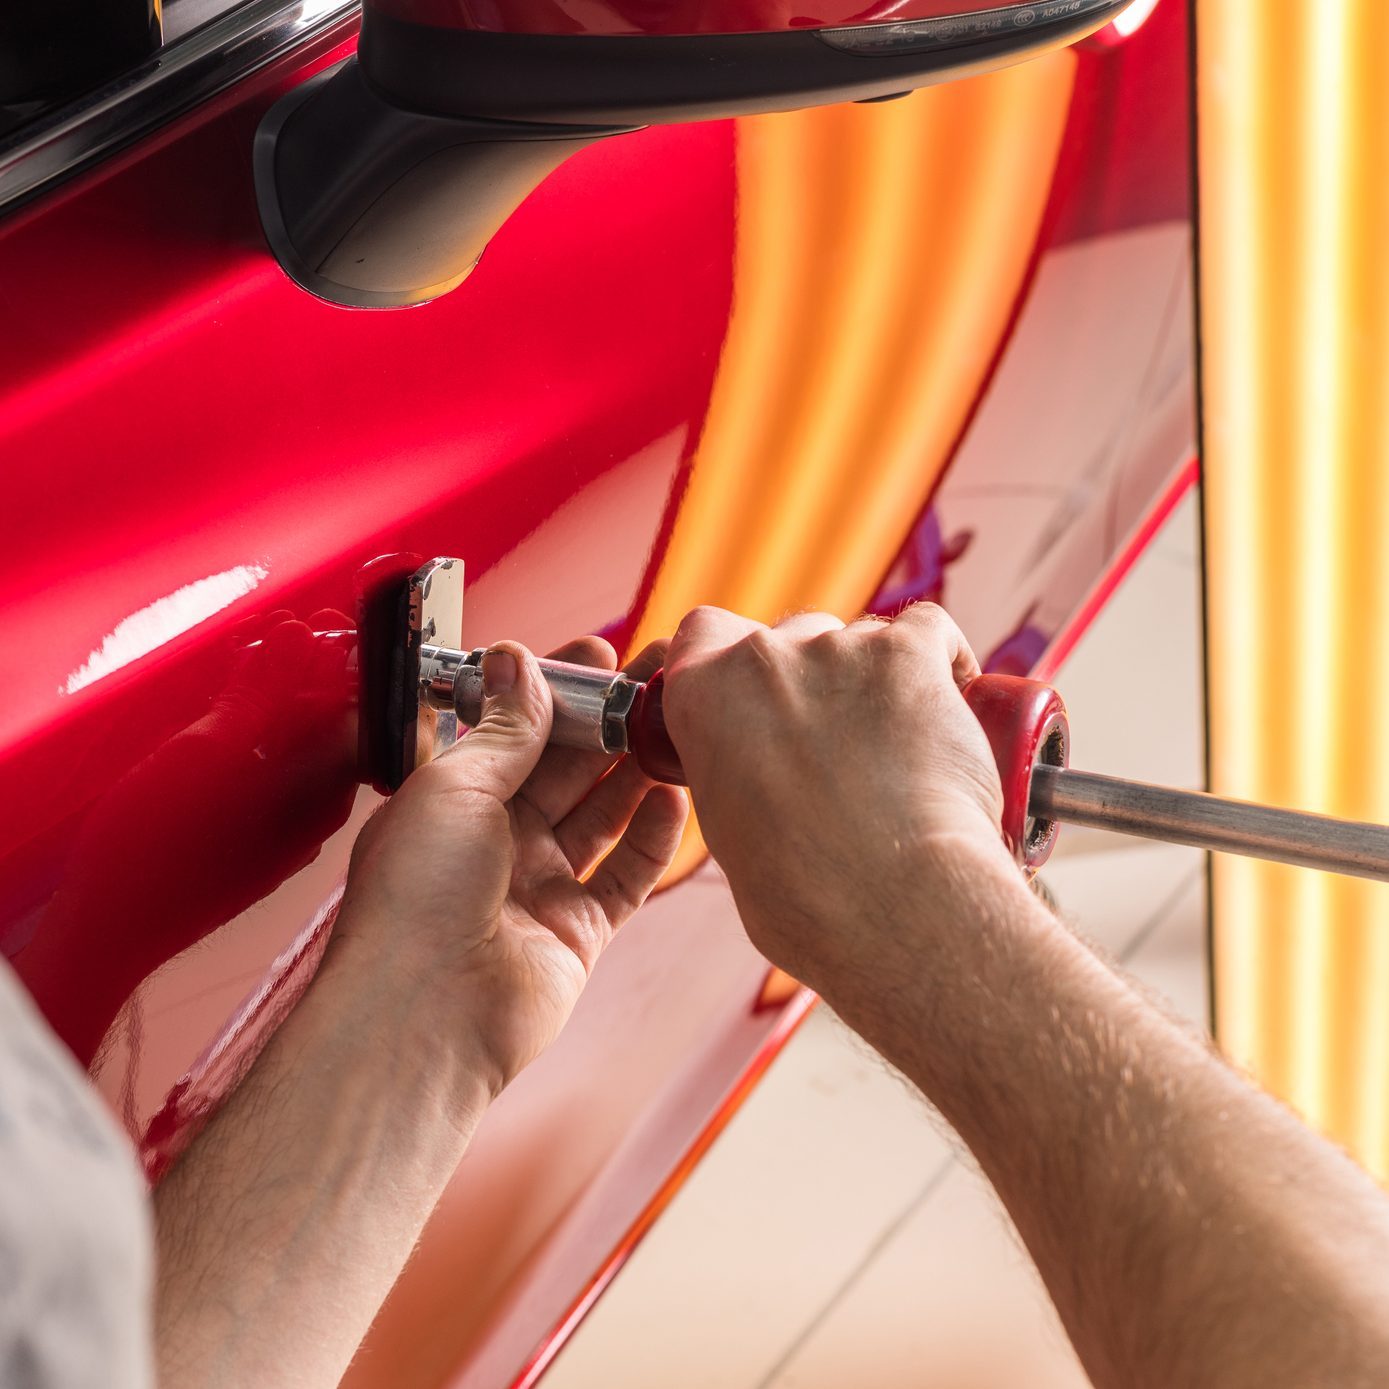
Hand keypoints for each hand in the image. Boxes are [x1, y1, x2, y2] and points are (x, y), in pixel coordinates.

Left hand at [334, 636, 687, 1101]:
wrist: (424, 1013)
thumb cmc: (414, 900)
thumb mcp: (456, 786)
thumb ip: (505, 728)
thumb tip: (518, 661)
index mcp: (452, 801)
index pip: (513, 730)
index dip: (556, 692)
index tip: (598, 655)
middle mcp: (494, 841)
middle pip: (564, 769)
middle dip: (606, 723)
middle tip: (653, 682)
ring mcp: (538, 886)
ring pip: (600, 816)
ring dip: (635, 772)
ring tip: (673, 728)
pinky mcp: (577, 931)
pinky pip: (624, 875)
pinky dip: (651, 838)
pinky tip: (672, 798)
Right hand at [661, 604, 1009, 1002]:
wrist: (892, 905)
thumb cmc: (809, 898)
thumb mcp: (729, 834)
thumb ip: (733, 778)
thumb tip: (762, 782)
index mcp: (701, 698)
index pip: (702, 635)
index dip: (731, 658)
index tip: (759, 695)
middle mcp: (762, 659)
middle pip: (791, 637)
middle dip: (815, 680)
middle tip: (843, 745)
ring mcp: (837, 650)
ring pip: (860, 639)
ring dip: (878, 680)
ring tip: (906, 752)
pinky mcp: (909, 656)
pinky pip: (930, 631)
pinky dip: (945, 662)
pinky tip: (956, 705)